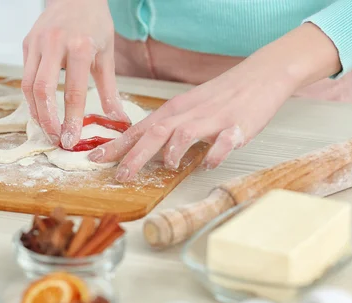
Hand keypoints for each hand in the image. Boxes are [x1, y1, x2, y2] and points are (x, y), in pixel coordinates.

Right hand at [21, 0, 128, 148]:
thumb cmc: (94, 22)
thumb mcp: (106, 54)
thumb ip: (109, 90)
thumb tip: (118, 120)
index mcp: (79, 46)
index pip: (72, 92)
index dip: (71, 120)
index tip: (71, 140)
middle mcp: (54, 43)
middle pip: (42, 91)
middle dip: (47, 120)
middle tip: (55, 139)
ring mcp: (36, 43)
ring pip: (28, 86)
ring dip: (35, 112)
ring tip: (46, 129)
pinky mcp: (27, 43)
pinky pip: (25, 76)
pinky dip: (31, 98)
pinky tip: (40, 110)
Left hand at [89, 23, 341, 181]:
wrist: (258, 77)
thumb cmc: (218, 97)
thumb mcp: (184, 110)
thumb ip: (163, 130)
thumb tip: (139, 151)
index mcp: (171, 112)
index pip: (137, 130)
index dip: (115, 146)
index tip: (93, 160)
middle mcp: (186, 115)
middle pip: (154, 134)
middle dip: (134, 156)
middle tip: (120, 176)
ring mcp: (210, 120)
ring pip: (183, 134)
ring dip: (171, 152)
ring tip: (167, 167)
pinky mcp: (236, 126)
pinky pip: (223, 142)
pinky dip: (214, 154)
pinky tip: (209, 164)